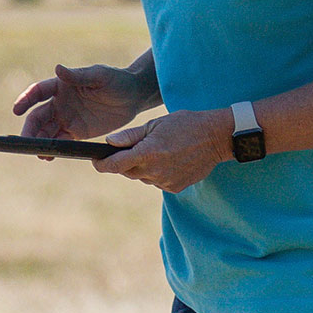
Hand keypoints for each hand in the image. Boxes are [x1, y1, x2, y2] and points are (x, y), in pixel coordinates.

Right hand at [12, 64, 147, 141]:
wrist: (134, 97)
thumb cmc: (116, 80)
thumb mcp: (99, 76)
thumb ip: (78, 75)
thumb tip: (58, 69)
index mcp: (61, 85)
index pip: (38, 92)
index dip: (25, 100)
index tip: (17, 110)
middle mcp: (59, 102)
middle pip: (38, 116)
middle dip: (30, 128)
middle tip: (25, 140)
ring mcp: (66, 118)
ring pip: (45, 131)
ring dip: (39, 141)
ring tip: (38, 153)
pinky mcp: (76, 132)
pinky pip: (59, 141)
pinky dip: (52, 149)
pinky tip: (48, 156)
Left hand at [95, 110, 233, 192]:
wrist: (216, 138)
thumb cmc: (185, 125)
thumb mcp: (155, 124)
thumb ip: (130, 136)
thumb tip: (108, 142)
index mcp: (147, 153)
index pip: (114, 165)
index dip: (101, 164)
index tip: (96, 160)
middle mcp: (154, 171)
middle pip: (126, 172)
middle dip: (124, 162)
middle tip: (134, 148)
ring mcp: (165, 182)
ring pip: (142, 177)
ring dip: (142, 167)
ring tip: (158, 151)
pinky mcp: (175, 188)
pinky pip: (156, 182)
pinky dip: (157, 173)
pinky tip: (169, 160)